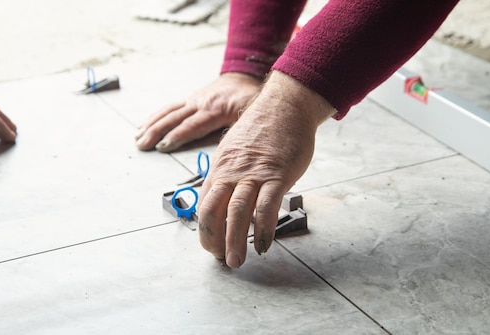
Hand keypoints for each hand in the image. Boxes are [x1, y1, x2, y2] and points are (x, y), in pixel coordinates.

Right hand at [135, 72, 260, 151]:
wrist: (244, 76)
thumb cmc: (248, 99)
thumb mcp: (250, 112)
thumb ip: (240, 128)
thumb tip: (231, 147)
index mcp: (216, 110)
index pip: (192, 125)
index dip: (177, 136)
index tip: (162, 147)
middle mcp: (200, 103)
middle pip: (174, 118)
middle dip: (156, 132)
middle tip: (142, 145)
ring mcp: (193, 100)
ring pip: (168, 112)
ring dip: (151, 125)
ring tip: (137, 138)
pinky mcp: (189, 99)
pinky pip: (169, 107)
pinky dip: (154, 116)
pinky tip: (143, 125)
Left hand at [197, 71, 336, 267]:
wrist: (285, 106)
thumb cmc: (263, 130)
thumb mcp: (235, 151)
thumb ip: (230, 174)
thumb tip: (226, 198)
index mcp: (220, 169)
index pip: (205, 204)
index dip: (205, 229)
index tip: (212, 245)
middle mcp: (232, 173)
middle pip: (212, 210)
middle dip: (212, 239)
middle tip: (220, 258)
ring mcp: (253, 174)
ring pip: (236, 212)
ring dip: (234, 240)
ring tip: (236, 261)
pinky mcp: (277, 175)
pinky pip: (266, 207)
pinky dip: (263, 229)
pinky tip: (263, 245)